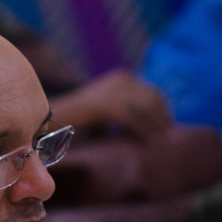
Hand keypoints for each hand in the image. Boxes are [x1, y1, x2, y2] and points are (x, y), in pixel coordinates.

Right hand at [50, 69, 171, 138]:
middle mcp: (119, 79)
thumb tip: (154, 126)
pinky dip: (143, 130)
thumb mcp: (110, 112)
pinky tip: (149, 143)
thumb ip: (128, 112)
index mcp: (122, 78)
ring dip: (156, 126)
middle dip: (163, 119)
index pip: (153, 93)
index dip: (163, 112)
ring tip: (161, 143)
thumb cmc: (81, 121)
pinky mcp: (102, 104)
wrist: (52, 119)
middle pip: (153, 98)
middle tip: (168, 139)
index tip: (168, 130)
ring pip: (145, 107)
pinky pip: (130, 117)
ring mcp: (109, 90)